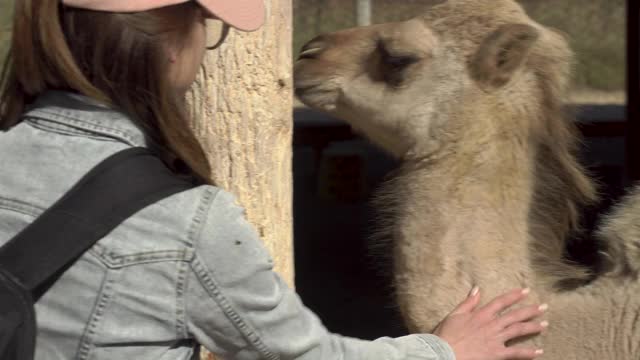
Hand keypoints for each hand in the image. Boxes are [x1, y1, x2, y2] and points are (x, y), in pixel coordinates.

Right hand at [433, 287, 547, 359]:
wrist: (444, 352)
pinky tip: (539, 351)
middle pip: (515, 315)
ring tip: (545, 324)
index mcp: (481, 314)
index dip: (514, 296)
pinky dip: (528, 352)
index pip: (501, 302)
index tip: (526, 291)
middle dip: (531, 310)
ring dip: (533, 327)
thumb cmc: (447, 334)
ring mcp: (495, 339)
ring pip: (518, 330)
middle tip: (544, 307)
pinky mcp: (496, 353)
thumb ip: (468, 302)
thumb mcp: (455, 314)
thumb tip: (477, 288)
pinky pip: (516, 352)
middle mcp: (491, 325)